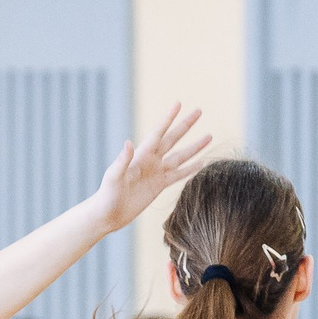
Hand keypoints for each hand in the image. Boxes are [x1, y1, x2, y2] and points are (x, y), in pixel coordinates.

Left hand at [86, 104, 212, 234]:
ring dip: (194, 147)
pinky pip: (179, 174)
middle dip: (186, 125)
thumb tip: (128, 142)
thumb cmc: (107, 195)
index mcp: (141, 156)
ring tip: (210, 136)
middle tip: (199, 111)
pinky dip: (191, 168)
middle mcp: (150, 161)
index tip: (178, 104)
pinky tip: (202, 162)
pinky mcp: (159, 185)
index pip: (158, 133)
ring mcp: (156, 173)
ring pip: (180, 156)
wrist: (108, 214)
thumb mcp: (113, 177)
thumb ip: (122, 160)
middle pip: (173, 139)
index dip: (168, 118)